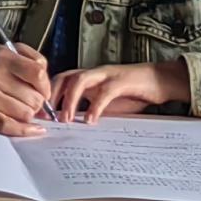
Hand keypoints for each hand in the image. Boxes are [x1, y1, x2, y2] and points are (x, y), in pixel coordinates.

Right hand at [0, 44, 52, 138]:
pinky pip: (10, 127)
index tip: (44, 89)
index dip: (46, 85)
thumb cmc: (0, 67)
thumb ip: (38, 62)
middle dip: (38, 100)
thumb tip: (47, 90)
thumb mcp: (18, 51)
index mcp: (4, 58)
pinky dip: (24, 129)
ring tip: (22, 104)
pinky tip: (33, 128)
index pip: (38, 74)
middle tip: (30, 96)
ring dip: (29, 112)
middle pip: (34, 98)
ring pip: (26, 114)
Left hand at [47, 61, 189, 123]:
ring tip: (66, 120)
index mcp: (88, 78)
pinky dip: (96, 106)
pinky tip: (92, 120)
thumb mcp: (106, 103)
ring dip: (69, 100)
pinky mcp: (122, 80)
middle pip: (64, 77)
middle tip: (49, 118)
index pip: (60, 81)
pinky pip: (105, 92)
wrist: (160, 80)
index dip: (48, 97)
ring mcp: (107, 75)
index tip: (41, 116)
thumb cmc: (132, 92)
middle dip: (53, 97)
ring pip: (79, 80)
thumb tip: (71, 127)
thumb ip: (89, 110)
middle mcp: (93, 73)